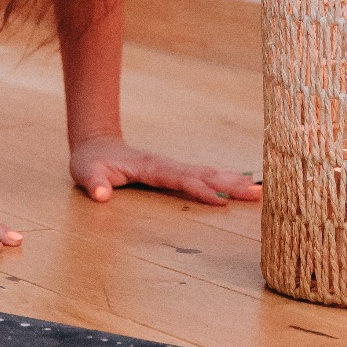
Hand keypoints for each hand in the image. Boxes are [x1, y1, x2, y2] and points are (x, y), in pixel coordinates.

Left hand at [70, 135, 261, 205]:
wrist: (96, 144)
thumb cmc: (91, 162)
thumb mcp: (86, 172)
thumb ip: (94, 183)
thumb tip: (101, 195)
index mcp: (150, 166)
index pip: (180, 179)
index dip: (200, 190)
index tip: (222, 201)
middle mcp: (167, 164)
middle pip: (203, 174)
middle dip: (230, 184)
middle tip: (258, 194)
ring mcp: (173, 166)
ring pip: (208, 173)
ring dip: (234, 181)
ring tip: (260, 191)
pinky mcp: (175, 171)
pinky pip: (204, 175)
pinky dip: (225, 179)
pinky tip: (242, 185)